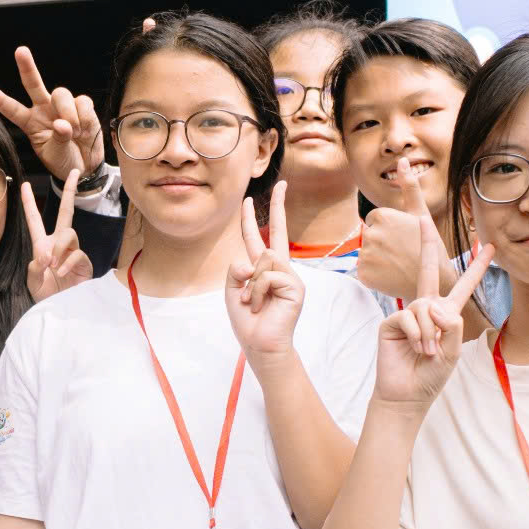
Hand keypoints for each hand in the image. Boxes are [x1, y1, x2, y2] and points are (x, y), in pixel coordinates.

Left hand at [0, 46, 105, 183]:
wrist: (86, 166)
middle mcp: (44, 110)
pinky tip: (85, 129)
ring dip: (69, 113)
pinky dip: (84, 116)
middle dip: (27, 67)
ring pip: (61, 94)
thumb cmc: (64, 161)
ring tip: (75, 133)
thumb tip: (63, 123)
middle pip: (33, 84)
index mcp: (30, 123)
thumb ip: (58, 139)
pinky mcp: (82, 106)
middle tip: (20, 51)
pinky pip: (82, 101)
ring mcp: (63, 107)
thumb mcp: (55, 155)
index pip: (12, 109)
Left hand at [22, 164, 93, 301]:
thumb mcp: (33, 281)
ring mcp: (73, 252)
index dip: (28, 203)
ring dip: (59, 248)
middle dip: (70, 191)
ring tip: (53, 265)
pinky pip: (76, 254)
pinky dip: (66, 263)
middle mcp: (59, 244)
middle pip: (66, 212)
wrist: (60, 309)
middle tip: (75, 172)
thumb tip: (46, 255)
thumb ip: (34, 267)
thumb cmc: (45, 294)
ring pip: (68, 233)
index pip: (35, 220)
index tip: (23, 185)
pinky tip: (60, 274)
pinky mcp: (83, 262)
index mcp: (42, 245)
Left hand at [225, 182, 307, 361]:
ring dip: (250, 285)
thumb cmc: (248, 321)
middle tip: (283, 182)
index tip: (248, 199)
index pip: (257, 237)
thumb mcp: (232, 291)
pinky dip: (257, 292)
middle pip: (276, 231)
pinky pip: (268, 275)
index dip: (251, 218)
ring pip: (264, 258)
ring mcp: (290, 276)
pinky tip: (261, 306)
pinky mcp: (295, 286)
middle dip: (279, 205)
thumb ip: (236, 269)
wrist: (261, 345)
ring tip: (253, 303)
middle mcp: (279, 269)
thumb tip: (252, 260)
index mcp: (263, 269)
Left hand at [355, 156, 434, 299]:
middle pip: (368, 235)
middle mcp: (372, 233)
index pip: (374, 220)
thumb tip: (402, 160)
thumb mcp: (421, 214)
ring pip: (365, 252)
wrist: (435, 283)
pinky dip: (373, 274)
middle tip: (401, 253)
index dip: (389, 230)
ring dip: (377, 258)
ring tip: (397, 264)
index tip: (403, 238)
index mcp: (383, 216)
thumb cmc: (429, 246)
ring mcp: (366, 255)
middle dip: (381, 243)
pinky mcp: (363, 274)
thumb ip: (409, 187)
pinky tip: (390, 275)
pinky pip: (362, 270)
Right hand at [376, 239, 489, 408]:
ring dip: (431, 333)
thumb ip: (452, 325)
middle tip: (421, 218)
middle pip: (430, 270)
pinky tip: (417, 348)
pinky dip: (418, 335)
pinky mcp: (392, 322)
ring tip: (428, 352)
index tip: (489, 247)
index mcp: (446, 315)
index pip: (463, 286)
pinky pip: (410, 316)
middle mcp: (427, 309)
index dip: (476, 267)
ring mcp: (408, 314)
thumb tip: (434, 305)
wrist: (407, 394)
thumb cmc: (432, 376)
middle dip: (427, 244)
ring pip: (426, 306)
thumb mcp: (453, 351)